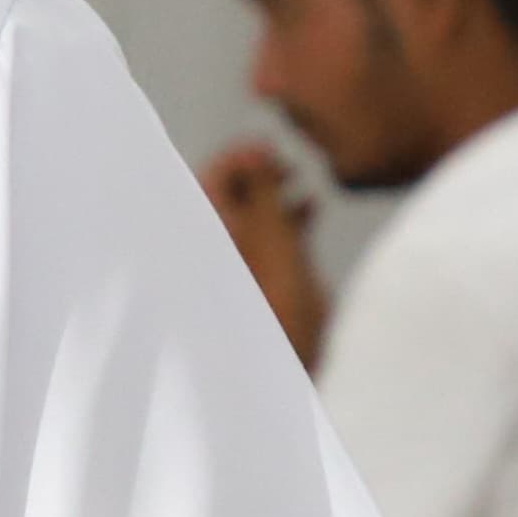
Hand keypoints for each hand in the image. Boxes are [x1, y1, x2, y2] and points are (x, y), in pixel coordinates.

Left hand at [197, 141, 327, 368]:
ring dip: (274, 193)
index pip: (206, 188)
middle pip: (228, 200)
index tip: (263, 149)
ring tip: (298, 179)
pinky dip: (289, 217)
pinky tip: (311, 204)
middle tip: (283, 163)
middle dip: (256, 175)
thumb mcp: (273, 242)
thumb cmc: (279, 311)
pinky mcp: (268, 282)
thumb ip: (261, 195)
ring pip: (253, 216)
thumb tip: (252, 154)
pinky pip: (272, 237)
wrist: (298, 367)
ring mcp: (243, 269)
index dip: (233, 161)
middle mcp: (219, 254)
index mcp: (208, 244)